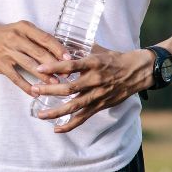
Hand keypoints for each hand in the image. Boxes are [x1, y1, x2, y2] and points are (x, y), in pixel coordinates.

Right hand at [0, 19, 70, 95]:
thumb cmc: (4, 34)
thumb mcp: (20, 30)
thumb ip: (36, 39)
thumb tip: (58, 52)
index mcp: (24, 28)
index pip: (45, 38)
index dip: (59, 49)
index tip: (70, 59)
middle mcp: (16, 38)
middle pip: (40, 53)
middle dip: (55, 65)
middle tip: (67, 75)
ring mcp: (7, 52)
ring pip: (30, 65)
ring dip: (44, 76)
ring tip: (55, 84)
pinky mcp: (0, 64)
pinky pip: (15, 77)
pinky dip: (26, 86)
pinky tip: (35, 92)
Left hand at [29, 47, 151, 132]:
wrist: (137, 72)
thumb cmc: (114, 58)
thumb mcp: (98, 49)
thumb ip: (79, 48)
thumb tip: (60, 42)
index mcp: (93, 63)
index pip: (71, 65)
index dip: (55, 67)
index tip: (40, 68)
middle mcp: (95, 80)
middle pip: (69, 88)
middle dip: (50, 90)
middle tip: (34, 90)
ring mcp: (98, 95)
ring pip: (75, 105)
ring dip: (56, 111)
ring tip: (40, 115)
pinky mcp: (100, 105)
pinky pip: (83, 117)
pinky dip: (70, 124)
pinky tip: (57, 129)